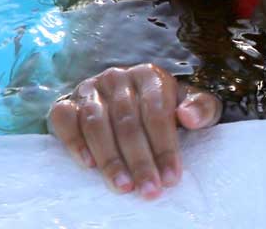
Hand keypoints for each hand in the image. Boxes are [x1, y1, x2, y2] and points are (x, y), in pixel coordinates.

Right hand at [48, 64, 222, 196]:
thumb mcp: (191, 103)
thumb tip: (189, 117)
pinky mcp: (67, 103)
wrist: (129, 98)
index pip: (157, 113)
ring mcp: (90, 89)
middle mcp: (118, 78)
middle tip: (149, 189)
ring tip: (123, 186)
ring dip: (110, 158)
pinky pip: (64, 120)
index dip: (164, 147)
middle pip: (127, 122)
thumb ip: (201, 108)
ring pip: (96, 124)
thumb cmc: (165, 106)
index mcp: (150, 76)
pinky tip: (88, 165)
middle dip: (140, 161)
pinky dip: (74, 142)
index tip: (171, 178)